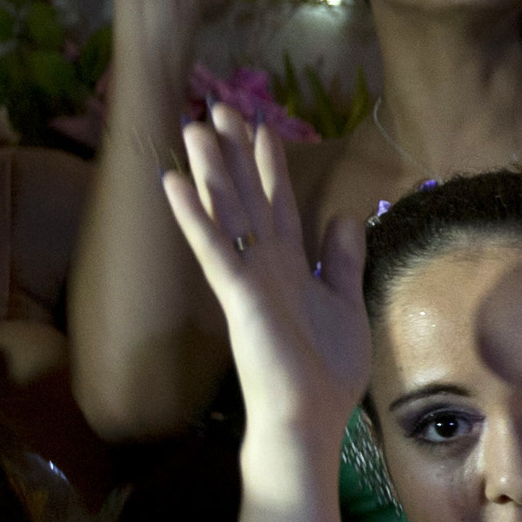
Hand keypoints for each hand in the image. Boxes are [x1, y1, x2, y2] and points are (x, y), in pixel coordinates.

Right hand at [157, 108, 367, 439]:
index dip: (271, 165)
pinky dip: (195, 215)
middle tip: (218, 105)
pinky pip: (212, 248)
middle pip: (247, 196)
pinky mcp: (237, 295)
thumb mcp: (344, 302)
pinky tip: (174, 181)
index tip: (264, 126)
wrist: (309, 416)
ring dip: (210, 169)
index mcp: (289, 265)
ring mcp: (247, 277)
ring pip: (226, 211)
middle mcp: (263, 264)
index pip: (278, 203)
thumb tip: (346, 217)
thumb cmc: (324, 370)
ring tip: (192, 125)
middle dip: (235, 152)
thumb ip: (341, 260)